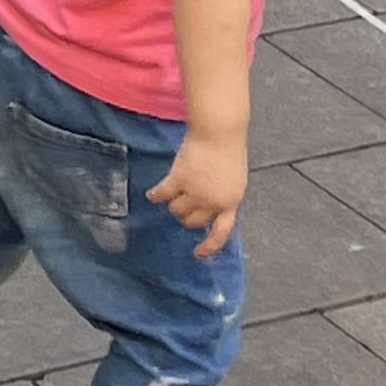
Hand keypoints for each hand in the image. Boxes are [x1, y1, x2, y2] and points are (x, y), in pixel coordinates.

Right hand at [150, 130, 247, 258]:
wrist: (220, 132)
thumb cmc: (229, 150)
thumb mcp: (233, 180)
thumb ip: (222, 195)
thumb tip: (209, 207)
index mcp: (230, 202)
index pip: (221, 232)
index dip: (209, 245)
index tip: (199, 253)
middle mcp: (213, 202)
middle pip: (193, 221)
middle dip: (186, 216)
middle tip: (181, 207)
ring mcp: (195, 192)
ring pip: (177, 210)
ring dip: (172, 204)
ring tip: (170, 194)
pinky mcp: (179, 179)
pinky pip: (163, 194)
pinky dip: (156, 195)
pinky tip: (152, 195)